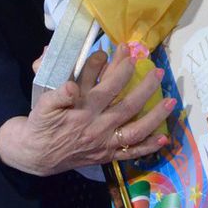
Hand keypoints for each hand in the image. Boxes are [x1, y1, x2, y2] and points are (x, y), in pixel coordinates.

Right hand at [0, 45, 174, 175]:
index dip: (120, 68)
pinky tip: (164, 138)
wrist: (36, 155)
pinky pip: (131, 153)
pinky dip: (148, 147)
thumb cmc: (42, 124)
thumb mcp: (43, 105)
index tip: (129, 52)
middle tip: (157, 70)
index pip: (107, 87)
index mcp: (82, 111)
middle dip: (145, 87)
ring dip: (155, 116)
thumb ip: (57, 94)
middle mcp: (97, 127)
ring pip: (135, 130)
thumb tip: (71, 86)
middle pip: (128, 105)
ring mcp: (104, 143)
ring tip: (172, 101)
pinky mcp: (107, 156)